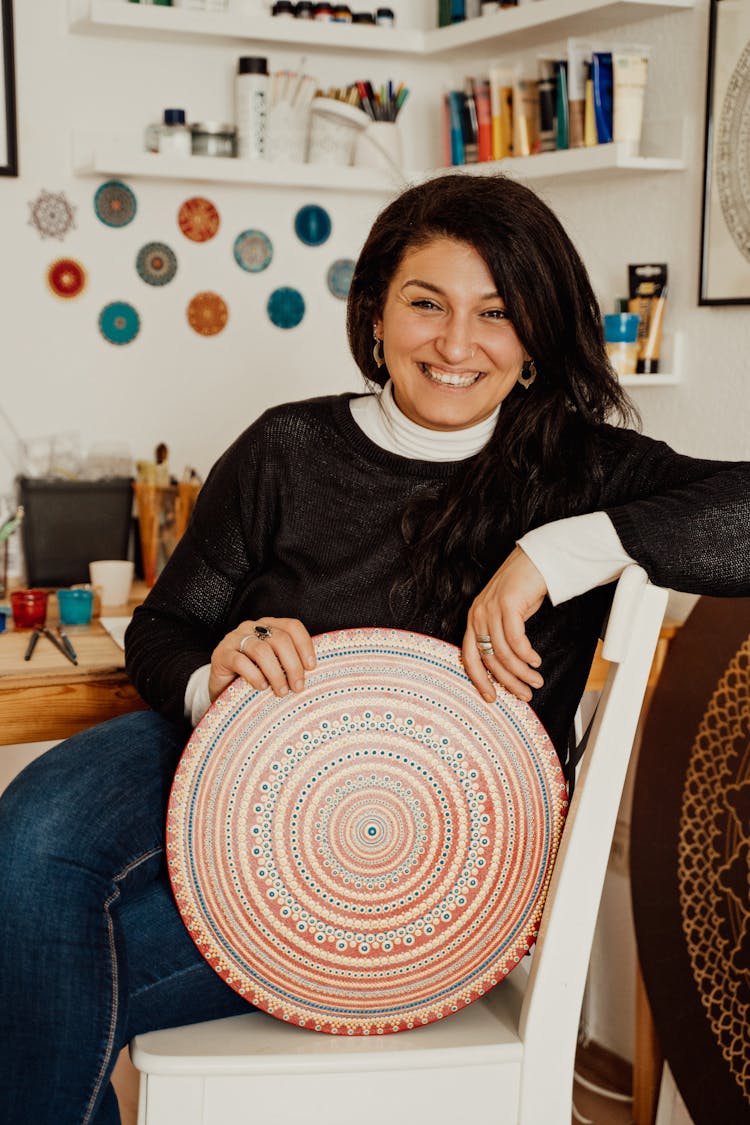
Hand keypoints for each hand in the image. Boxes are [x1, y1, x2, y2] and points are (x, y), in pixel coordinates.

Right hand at [209, 617, 315, 702]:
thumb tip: (313, 672)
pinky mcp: (221, 653)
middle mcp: (252, 627)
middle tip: (298, 687)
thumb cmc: (254, 676)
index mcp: (269, 625)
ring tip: (282, 691)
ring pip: (261, 650)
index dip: (305, 645)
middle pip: (280, 639)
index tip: (312, 667)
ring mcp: (235, 638)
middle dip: (293, 665)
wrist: (222, 687)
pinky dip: (255, 676)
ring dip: (276, 673)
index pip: (292, 626)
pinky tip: (261, 687)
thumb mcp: (275, 666)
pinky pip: (240, 662)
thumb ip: (289, 662)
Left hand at [462, 547, 547, 703]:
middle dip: (508, 682)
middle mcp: (477, 616)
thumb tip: (509, 669)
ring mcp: (490, 609)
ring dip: (522, 671)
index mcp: (473, 620)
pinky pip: (516, 639)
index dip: (479, 680)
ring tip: (536, 680)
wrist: (533, 561)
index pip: (469, 658)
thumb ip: (500, 637)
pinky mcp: (507, 604)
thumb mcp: (505, 616)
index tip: (491, 698)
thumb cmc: (521, 590)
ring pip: (504, 652)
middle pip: (489, 659)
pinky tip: (536, 661)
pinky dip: (526, 654)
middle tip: (524, 696)